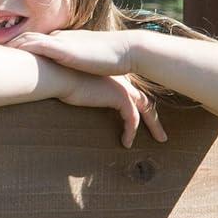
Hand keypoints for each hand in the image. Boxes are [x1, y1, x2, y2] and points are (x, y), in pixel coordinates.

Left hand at [10, 28, 138, 76]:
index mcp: (62, 41)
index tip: (2, 55)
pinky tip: (10, 54)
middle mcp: (58, 38)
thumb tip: (67, 75)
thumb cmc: (110, 59)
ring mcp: (60, 42)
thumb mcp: (88, 61)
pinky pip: (36, 46)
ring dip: (10, 47)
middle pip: (25, 38)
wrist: (127, 51)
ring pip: (27, 40)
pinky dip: (22, 49)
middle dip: (7, 46)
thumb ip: (75, 65)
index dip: (17, 47)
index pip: (34, 41)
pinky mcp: (64, 49)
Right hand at [50, 66, 165, 147]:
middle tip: (161, 132)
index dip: (139, 104)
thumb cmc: (58, 79)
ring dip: (154, 125)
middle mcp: (120, 80)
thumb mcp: (72, 85)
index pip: (132, 91)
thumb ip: (81, 92)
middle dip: (154, 117)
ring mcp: (122, 87)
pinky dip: (131, 132)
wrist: (57, 74)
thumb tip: (75, 99)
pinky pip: (132, 119)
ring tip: (159, 139)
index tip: (143, 115)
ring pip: (145, 109)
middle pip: (145, 100)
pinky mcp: (120, 97)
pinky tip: (126, 143)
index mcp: (112, 75)